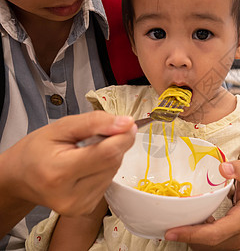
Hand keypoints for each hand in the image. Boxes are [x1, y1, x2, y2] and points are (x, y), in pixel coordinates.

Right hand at [1, 111, 135, 218]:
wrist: (20, 177)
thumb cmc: (36, 150)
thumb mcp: (60, 127)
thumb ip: (95, 122)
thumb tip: (126, 123)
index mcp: (59, 173)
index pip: (107, 154)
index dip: (122, 136)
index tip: (128, 123)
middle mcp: (71, 196)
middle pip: (113, 162)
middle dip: (114, 143)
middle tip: (97, 135)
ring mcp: (80, 206)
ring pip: (113, 171)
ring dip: (109, 156)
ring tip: (86, 152)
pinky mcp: (87, 209)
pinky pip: (108, 181)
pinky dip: (104, 168)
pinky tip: (87, 165)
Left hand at [164, 160, 239, 250]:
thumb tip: (223, 168)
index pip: (212, 235)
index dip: (190, 234)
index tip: (171, 231)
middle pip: (207, 245)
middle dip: (188, 237)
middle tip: (172, 224)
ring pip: (210, 249)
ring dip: (195, 239)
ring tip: (185, 223)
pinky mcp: (239, 245)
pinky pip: (216, 247)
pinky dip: (203, 239)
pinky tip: (200, 225)